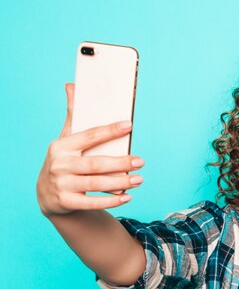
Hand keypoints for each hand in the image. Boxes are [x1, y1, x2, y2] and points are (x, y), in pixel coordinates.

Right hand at [36, 83, 144, 216]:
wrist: (47, 195)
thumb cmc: (64, 161)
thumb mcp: (65, 140)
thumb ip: (73, 116)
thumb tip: (72, 85)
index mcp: (60, 146)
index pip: (88, 136)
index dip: (109, 130)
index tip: (129, 125)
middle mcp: (59, 165)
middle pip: (95, 163)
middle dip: (120, 162)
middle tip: (141, 161)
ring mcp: (61, 185)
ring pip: (96, 184)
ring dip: (120, 182)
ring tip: (139, 179)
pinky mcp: (66, 202)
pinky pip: (92, 202)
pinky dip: (111, 201)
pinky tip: (128, 197)